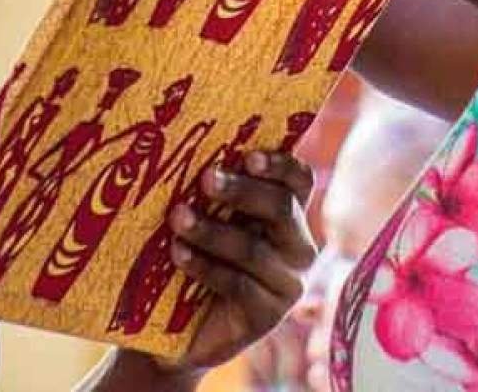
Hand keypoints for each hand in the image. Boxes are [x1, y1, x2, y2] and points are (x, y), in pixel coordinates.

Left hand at [165, 149, 317, 372]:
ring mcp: (287, 285)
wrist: (177, 329)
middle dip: (242, 191)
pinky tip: (178, 253)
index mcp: (288, 216)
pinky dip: (204, 265)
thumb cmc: (194, 256)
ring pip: (254, 248)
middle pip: (281, 208)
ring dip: (212, 229)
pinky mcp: (268, 316)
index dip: (280, 165)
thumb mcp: (208, 219)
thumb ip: (213, 191)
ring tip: (177, 217)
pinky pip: (238, 284)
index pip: (300, 182)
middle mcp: (298, 248)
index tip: (248, 157)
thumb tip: (191, 149)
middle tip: (205, 179)